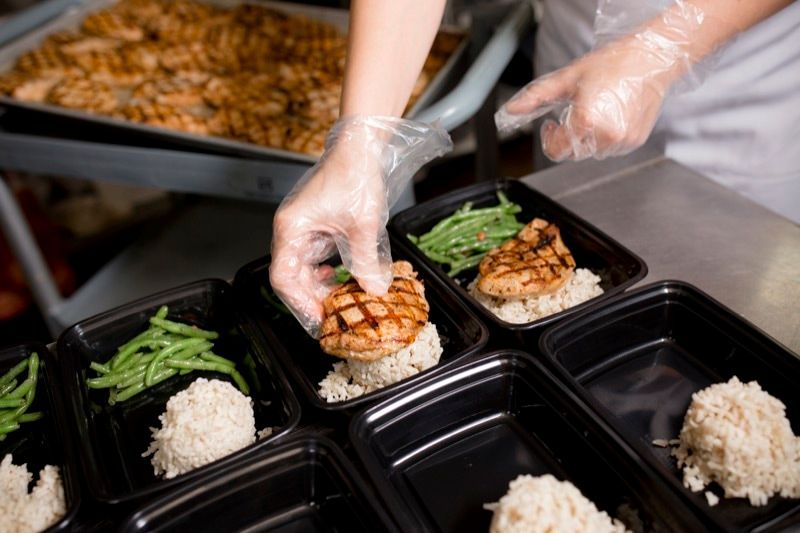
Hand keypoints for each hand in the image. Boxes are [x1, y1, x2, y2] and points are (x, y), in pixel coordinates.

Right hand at [269, 116, 451, 336]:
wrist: (359, 147)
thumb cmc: (355, 176)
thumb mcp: (364, 225)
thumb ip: (367, 262)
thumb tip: (373, 291)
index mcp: (292, 229)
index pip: (284, 278)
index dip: (300, 304)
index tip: (320, 320)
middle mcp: (290, 229)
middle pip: (290, 277)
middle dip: (311, 300)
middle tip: (333, 318)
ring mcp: (300, 227)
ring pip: (301, 269)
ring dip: (318, 287)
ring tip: (339, 300)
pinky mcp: (313, 225)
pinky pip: (311, 257)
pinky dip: (323, 272)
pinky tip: (337, 276)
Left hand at [496, 32, 686, 161]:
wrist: (651, 58)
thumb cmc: (612, 63)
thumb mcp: (568, 79)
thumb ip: (537, 97)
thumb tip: (511, 110)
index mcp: (586, 121)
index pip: (557, 150)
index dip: (550, 139)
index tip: (552, 125)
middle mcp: (606, 135)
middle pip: (574, 152)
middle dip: (569, 136)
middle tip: (574, 112)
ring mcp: (623, 140)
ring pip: (592, 152)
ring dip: (587, 138)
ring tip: (596, 111)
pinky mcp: (635, 141)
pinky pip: (611, 148)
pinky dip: (606, 137)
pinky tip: (611, 115)